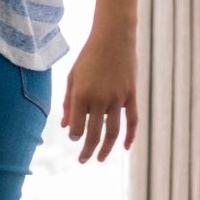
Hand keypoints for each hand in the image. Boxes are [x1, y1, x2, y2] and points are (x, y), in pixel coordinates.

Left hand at [60, 32, 137, 162]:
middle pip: (94, 134)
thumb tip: (66, 127)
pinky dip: (131, 136)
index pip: (77, 126)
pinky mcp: (131, 95)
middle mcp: (99, 99)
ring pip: (113, 132)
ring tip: (100, 159)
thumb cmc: (88, 57)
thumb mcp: (73, 77)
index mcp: (81, 95)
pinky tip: (126, 148)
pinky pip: (133, 121)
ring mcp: (117, 98)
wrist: (113, 38)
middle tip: (83, 160)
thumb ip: (69, 103)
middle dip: (87, 150)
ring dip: (106, 148)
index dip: (75, 135)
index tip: (74, 137)